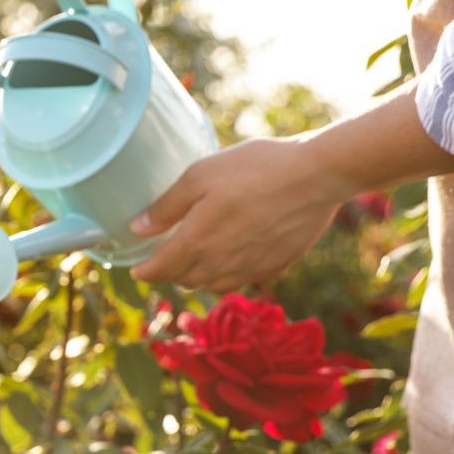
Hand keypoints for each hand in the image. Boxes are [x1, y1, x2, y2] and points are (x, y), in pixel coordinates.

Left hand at [127, 138, 353, 290]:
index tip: (137, 269)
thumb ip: (166, 206)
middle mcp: (221, 265)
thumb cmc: (255, 168)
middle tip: (165, 257)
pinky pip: (243, 280)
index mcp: (197, 243)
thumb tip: (137, 229)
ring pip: (214, 285)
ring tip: (195, 260)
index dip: (145, 271)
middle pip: (186, 279)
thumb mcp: (200, 176)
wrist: (317, 176)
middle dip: (170, 272)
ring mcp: (251, 270)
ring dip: (199, 276)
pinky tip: (233, 257)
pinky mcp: (276, 266)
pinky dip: (230, 274)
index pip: (161, 270)